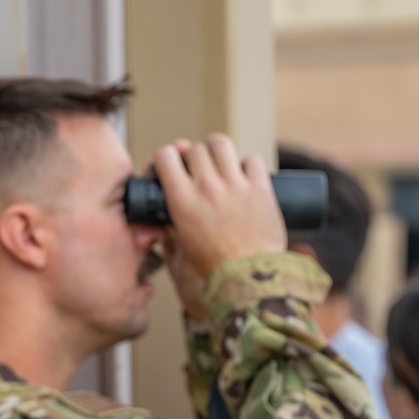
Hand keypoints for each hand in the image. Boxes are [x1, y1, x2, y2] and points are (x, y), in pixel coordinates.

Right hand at [153, 134, 286, 308]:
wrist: (249, 275)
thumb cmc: (215, 266)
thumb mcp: (181, 247)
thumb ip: (168, 229)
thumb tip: (159, 221)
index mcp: (182, 201)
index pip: (166, 156)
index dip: (166, 156)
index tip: (170, 164)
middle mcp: (207, 187)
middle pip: (195, 148)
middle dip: (193, 155)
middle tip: (196, 166)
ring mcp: (235, 184)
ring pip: (220, 143)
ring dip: (216, 149)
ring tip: (219, 161)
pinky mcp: (260, 187)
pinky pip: (251, 159)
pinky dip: (246, 164)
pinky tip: (243, 176)